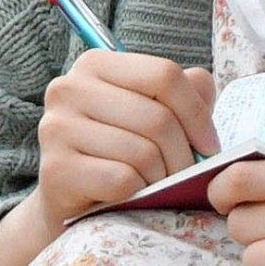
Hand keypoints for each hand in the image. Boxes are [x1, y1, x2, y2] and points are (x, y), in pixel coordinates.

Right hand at [34, 49, 220, 230]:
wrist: (73, 201)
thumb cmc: (120, 152)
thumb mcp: (152, 113)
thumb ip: (184, 91)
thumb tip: (202, 84)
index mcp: (95, 64)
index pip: (163, 74)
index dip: (197, 113)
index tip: (208, 145)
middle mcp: (68, 88)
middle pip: (157, 118)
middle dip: (184, 155)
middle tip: (186, 175)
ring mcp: (56, 128)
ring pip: (143, 153)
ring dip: (163, 178)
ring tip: (158, 185)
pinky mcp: (55, 169)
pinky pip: (122, 180)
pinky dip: (138, 194)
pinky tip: (132, 196)